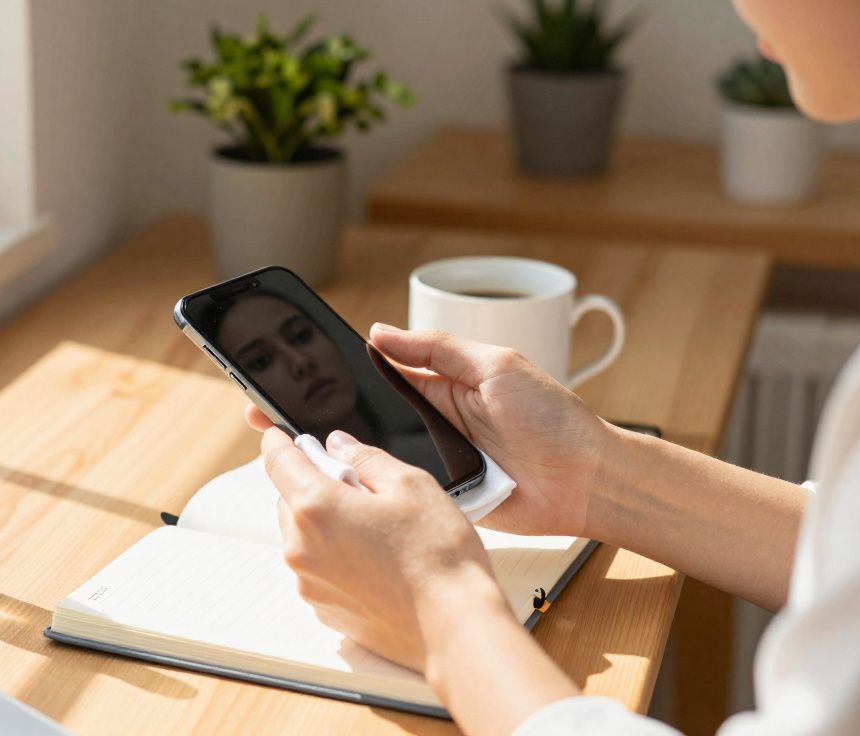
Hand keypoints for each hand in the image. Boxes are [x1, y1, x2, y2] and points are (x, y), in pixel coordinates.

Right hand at [247, 324, 618, 538]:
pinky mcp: (441, 498)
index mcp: (439, 384)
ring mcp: (433, 462)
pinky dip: (375, 492)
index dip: (335, 374)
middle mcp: (429, 422)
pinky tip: (340, 487)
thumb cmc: (554, 418)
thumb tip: (379, 334)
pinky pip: (399, 493)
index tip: (292, 371)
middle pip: (364, 417)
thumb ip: (437, 350)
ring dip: (342, 457)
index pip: (375, 373)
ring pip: (375, 459)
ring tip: (294, 449)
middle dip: (320, 416)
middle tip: (270, 413)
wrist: (589, 480)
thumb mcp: (496, 366)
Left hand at [262, 427, 513, 672]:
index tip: (283, 435)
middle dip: (317, 486)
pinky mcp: (324, 608)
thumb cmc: (438, 555)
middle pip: (290, 499)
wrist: (454, 627)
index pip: (278, 461)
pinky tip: (378, 562)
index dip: (281, 442)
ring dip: (326, 524)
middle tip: (363, 490)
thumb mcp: (411, 484)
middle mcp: (301, 547)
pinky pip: (318, 568)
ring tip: (377, 531)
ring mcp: (309, 583)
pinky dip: (335, 557)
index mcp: (316, 507)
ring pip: (303, 536)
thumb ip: (366, 457)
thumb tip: (338, 445)